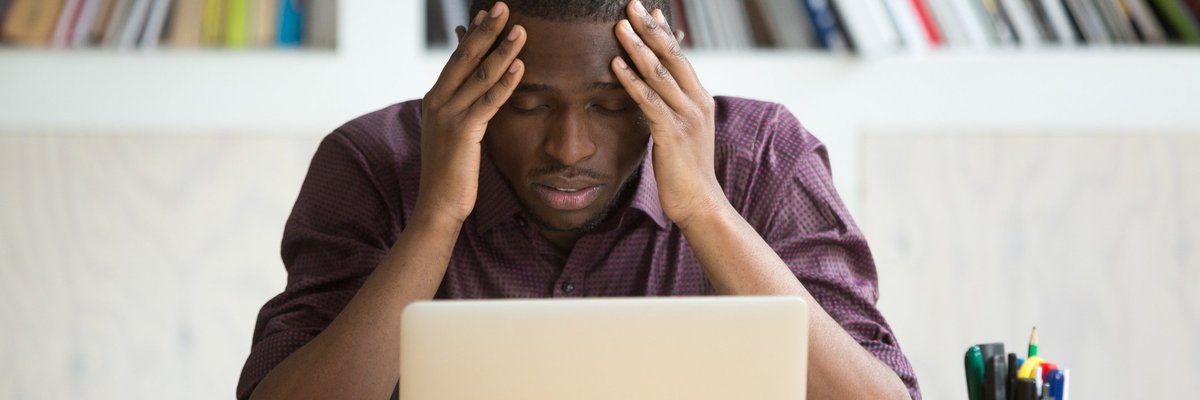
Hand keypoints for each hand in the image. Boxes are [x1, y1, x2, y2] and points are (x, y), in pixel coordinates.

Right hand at [414, 2, 525, 225]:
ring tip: (521, 30)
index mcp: (435, 99)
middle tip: (503, 7)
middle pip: (465, 57)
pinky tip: (520, 67)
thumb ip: (464, 109)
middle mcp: (438, 101)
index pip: (457, 59)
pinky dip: (505, 83)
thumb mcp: (454, 133)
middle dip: (487, 30)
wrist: (438, 204)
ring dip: (502, 50)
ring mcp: (448, 116)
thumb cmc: (451, 172)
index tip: (487, 14)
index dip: (473, 34)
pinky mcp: (463, 132)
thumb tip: (476, 92)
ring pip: (480, 75)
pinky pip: (488, 102)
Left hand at [611, 0, 725, 228]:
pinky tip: (615, 65)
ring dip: (637, 48)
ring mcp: (686, 118)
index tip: (651, 10)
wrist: (700, 204)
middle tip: (632, 5)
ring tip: (619, 26)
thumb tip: (660, 91)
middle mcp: (697, 103)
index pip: (681, 57)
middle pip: (672, 57)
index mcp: (700, 100)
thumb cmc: (687, 171)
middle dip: (650, 29)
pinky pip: (648, 101)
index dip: (664, 32)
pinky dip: (631, 81)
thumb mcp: (684, 133)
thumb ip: (675, 109)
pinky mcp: (671, 134)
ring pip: (659, 74)